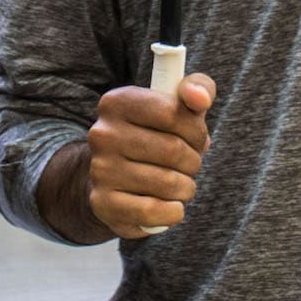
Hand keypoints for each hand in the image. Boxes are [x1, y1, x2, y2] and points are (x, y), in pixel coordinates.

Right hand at [86, 75, 213, 238]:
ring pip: (168, 183)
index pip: (173, 112)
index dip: (195, 130)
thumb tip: (200, 97)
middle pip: (173, 150)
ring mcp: (100, 170)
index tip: (195, 137)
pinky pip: (154, 212)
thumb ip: (197, 88)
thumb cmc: (156, 135)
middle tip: (188, 164)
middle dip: (193, 161)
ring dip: (186, 188)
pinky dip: (173, 212)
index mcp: (117, 102)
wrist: (114, 176)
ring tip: (178, 184)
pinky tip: (170, 206)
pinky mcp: (103, 204)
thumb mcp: (177, 105)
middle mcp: (102, 134)